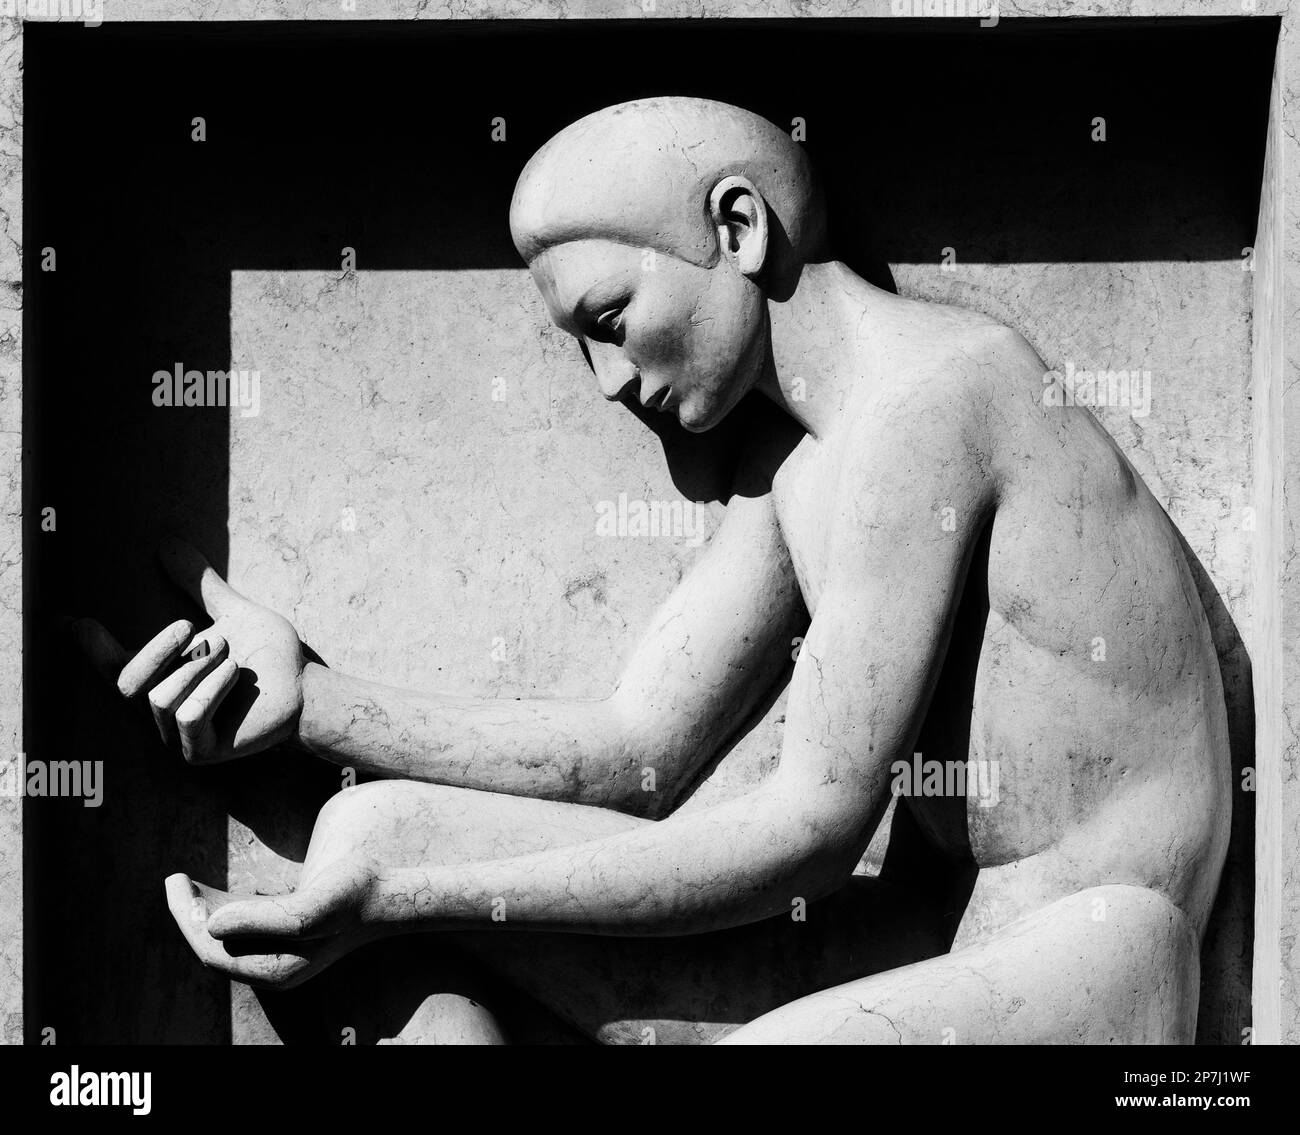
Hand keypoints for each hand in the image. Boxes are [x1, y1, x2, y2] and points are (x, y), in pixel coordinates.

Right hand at [77, 537, 305, 762]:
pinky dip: (212, 689)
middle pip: (128, 683)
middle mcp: (162, 712)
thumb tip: (166, 544)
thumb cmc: (270, 656)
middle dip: (162, 650)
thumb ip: (199, 585)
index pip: (116, 668)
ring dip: (202, 668)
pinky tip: (236, 676)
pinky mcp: (200, 753)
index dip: (91, 649)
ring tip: (234, 661)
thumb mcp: (232, 612)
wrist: (306, 685)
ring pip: (160, 698)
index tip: (70, 622)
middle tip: (198, 630)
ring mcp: (178, 738)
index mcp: (165, 679)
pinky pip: (186, 716)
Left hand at [165, 857, 380, 989]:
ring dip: (203, 915)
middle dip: (189, 916)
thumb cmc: (354, 896)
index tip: (177, 882)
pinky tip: (218, 895)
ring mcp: (278, 958)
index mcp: (274, 971)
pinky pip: (242, 932)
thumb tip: (211, 924)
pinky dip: (224, 912)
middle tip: (176, 880)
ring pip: (226, 941)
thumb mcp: (315, 908)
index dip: (188, 918)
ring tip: (186, 886)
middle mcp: (272, 971)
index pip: (212, 950)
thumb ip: (267, 919)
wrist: (387, 893)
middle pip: (214, 948)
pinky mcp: (285, 942)